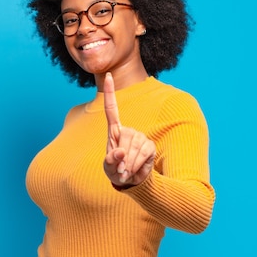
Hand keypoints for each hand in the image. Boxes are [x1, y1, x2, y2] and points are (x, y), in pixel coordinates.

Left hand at [103, 72, 155, 186]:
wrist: (133, 181)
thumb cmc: (117, 172)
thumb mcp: (109, 168)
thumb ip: (111, 161)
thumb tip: (121, 153)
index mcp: (114, 132)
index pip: (111, 109)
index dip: (109, 92)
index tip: (107, 75)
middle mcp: (128, 130)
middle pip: (124, 136)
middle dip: (121, 156)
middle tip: (120, 170)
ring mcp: (140, 137)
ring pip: (133, 146)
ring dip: (129, 164)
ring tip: (126, 171)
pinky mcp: (149, 146)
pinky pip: (143, 153)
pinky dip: (137, 164)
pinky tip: (135, 169)